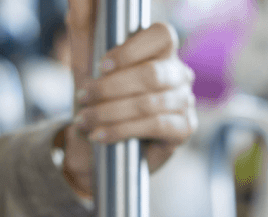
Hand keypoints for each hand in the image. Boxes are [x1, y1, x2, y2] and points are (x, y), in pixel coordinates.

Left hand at [63, 0, 196, 195]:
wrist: (98, 142)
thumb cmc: (98, 96)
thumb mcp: (86, 59)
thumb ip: (84, 23)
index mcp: (160, 50)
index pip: (161, 35)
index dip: (131, 50)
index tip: (101, 65)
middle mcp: (178, 73)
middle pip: (151, 74)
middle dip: (110, 89)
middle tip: (83, 98)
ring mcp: (184, 101)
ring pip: (149, 103)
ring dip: (110, 113)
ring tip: (85, 121)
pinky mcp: (184, 128)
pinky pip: (155, 126)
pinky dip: (122, 131)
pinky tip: (101, 136)